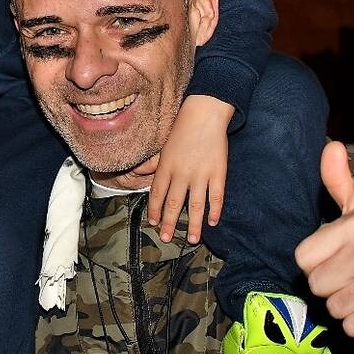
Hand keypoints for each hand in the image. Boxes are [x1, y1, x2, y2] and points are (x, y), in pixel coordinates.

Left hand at [148, 94, 229, 243]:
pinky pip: (216, 197)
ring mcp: (201, 175)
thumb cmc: (182, 129)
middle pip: (174, 204)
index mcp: (166, 167)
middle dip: (170, 223)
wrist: (205, 114)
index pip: (157, 194)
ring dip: (193, 224)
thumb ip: (151, 163)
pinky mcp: (218, 173)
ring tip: (192, 239)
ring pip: (196, 205)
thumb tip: (135, 171)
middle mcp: (181, 174)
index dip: (155, 210)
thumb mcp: (163, 146)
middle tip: (167, 239)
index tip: (154, 223)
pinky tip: (212, 221)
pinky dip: (215, 210)